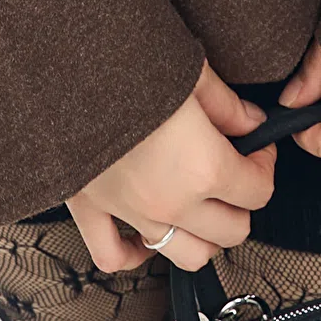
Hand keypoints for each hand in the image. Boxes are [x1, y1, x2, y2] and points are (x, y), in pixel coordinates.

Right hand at [66, 63, 277, 273]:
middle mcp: (171, 201)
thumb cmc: (122, 64)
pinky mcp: (91, 210)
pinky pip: (115, 256)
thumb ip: (226, 105)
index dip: (264, 166)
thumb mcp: (190, 71)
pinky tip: (146, 237)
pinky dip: (136, 254)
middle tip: (234, 173)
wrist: (57, 69)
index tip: (256, 147)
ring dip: (203, 236)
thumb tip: (251, 122)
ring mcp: (130, 212)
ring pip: (187, 254)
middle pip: (231, 231)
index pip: (258, 190)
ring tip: (201, 207)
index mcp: (203, 166)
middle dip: (241, 203)